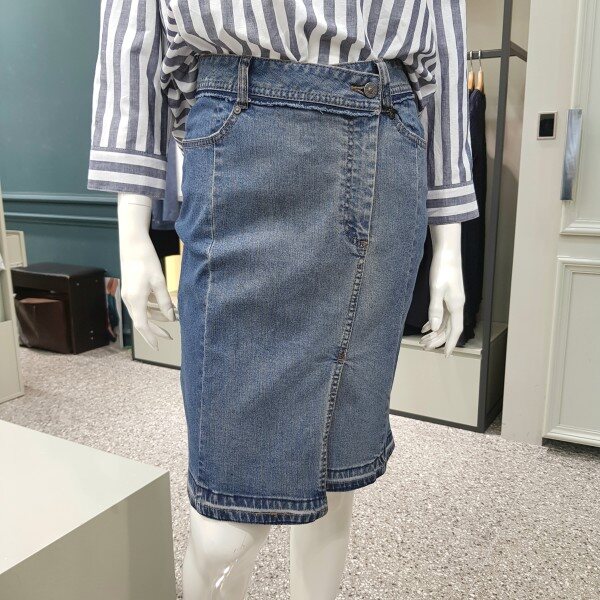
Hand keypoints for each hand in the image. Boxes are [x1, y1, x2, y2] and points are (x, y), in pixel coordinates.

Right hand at [118, 193, 175, 350]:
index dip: (151, 337)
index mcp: (135, 300)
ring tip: (170, 321)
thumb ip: (165, 302)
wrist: (132, 245)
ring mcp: (129, 295)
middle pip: (142, 321)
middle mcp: (129, 300)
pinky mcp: (131, 289)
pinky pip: (141, 304)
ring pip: (142, 313)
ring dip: (155, 318)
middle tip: (169, 337)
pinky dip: (151, 308)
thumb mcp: (159, 282)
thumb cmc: (146, 261)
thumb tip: (171, 318)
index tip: (159, 346)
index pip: (143, 326)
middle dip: (155, 330)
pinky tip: (162, 308)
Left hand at [419, 223, 464, 356]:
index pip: (455, 330)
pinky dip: (434, 322)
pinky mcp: (447, 295)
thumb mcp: (436, 290)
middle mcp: (456, 305)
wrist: (447, 252)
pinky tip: (426, 327)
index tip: (445, 355)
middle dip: (438, 340)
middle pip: (449, 328)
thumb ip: (435, 310)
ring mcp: (452, 300)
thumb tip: (434, 328)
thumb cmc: (442, 269)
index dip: (450, 343)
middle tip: (424, 347)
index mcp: (456, 305)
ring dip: (435, 332)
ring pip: (445, 322)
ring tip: (423, 340)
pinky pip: (441, 313)